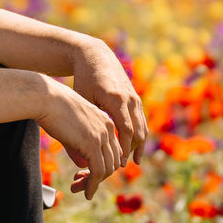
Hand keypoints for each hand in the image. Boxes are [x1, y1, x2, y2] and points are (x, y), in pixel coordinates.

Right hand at [37, 77, 123, 199]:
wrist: (46, 98)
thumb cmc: (53, 109)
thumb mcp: (72, 128)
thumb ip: (80, 145)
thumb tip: (83, 164)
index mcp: (105, 121)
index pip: (112, 150)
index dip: (102, 165)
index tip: (86, 175)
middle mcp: (108, 128)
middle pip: (112, 161)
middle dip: (99, 177)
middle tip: (83, 186)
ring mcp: (102, 135)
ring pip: (107, 168)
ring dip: (95, 183)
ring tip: (82, 191)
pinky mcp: (92, 143)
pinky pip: (98, 171)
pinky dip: (93, 185)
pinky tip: (87, 193)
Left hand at [71, 37, 147, 167]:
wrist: (95, 56)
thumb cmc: (83, 79)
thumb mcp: (81, 100)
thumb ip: (83, 126)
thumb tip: (80, 160)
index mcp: (115, 98)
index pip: (126, 130)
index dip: (124, 149)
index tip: (118, 165)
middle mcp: (129, 98)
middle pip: (138, 131)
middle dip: (131, 150)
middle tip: (120, 166)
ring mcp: (134, 97)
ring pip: (142, 127)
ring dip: (137, 145)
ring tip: (128, 161)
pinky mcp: (135, 97)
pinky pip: (141, 120)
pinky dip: (138, 135)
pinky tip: (132, 148)